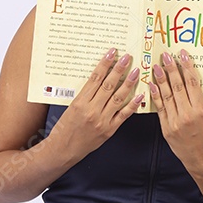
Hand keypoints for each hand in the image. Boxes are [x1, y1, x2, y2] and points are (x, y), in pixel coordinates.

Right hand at [48, 48, 143, 162]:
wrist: (63, 150)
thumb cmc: (65, 128)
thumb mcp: (70, 107)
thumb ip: (85, 95)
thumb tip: (99, 79)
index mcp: (80, 102)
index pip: (95, 78)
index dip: (105, 64)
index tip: (112, 53)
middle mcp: (92, 110)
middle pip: (108, 85)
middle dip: (119, 70)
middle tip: (127, 58)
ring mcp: (102, 120)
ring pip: (118, 98)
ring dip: (128, 84)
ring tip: (136, 72)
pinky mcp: (109, 130)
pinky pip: (123, 115)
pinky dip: (132, 105)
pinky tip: (139, 95)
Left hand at [148, 49, 202, 171]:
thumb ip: (196, 103)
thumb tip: (186, 85)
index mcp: (201, 110)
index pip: (192, 83)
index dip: (187, 67)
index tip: (183, 55)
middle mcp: (187, 114)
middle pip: (178, 86)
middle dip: (171, 68)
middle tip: (166, 55)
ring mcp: (175, 122)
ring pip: (167, 95)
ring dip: (161, 79)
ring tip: (156, 66)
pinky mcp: (166, 129)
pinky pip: (160, 109)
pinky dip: (156, 96)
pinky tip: (151, 85)